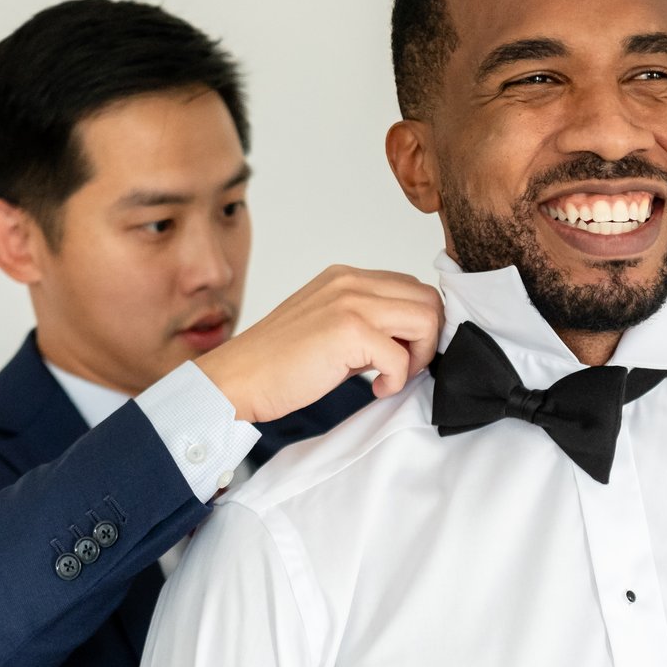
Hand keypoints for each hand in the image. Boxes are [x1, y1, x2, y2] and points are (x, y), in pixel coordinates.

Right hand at [196, 266, 442, 422]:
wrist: (237, 379)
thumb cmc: (276, 364)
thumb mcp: (327, 328)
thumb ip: (365, 323)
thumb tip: (407, 340)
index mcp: (345, 278)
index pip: (410, 287)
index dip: (418, 324)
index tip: (404, 353)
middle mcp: (351, 282)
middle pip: (428, 299)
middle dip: (427, 339)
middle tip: (404, 368)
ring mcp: (351, 303)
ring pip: (426, 319)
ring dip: (418, 356)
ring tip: (391, 377)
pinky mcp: (349, 331)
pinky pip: (402, 357)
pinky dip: (396, 379)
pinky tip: (375, 388)